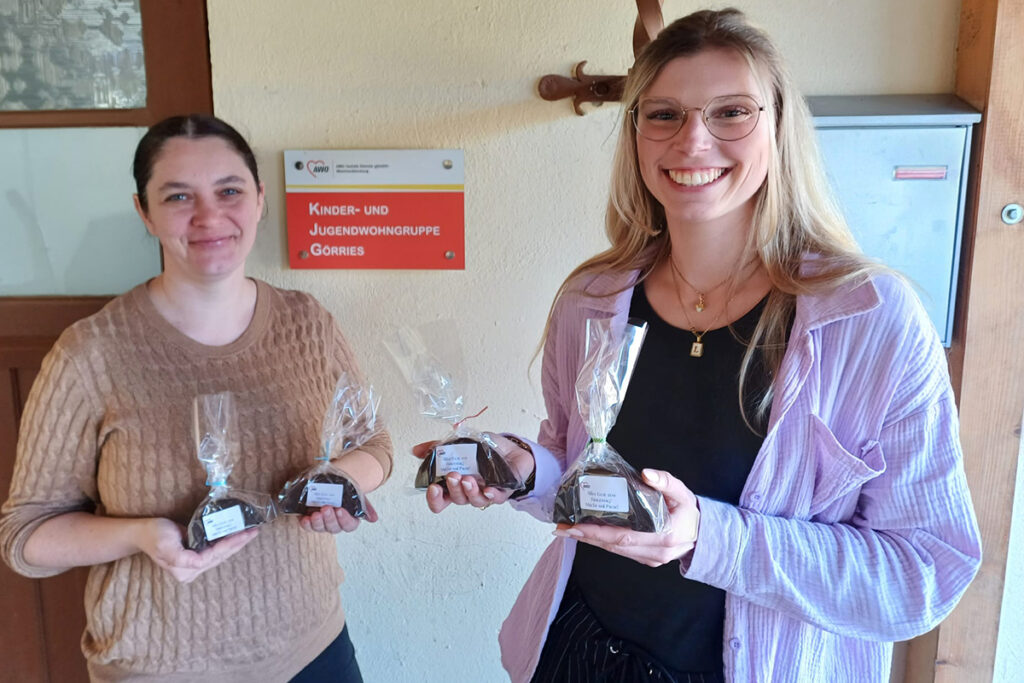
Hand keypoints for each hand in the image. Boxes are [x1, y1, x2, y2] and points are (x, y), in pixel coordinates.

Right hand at [136, 517, 258, 582]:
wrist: (144, 532)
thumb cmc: (154, 535)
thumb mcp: (165, 545)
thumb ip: (180, 557)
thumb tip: (197, 563)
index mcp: (184, 569)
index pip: (213, 556)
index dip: (228, 545)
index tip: (242, 534)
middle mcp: (191, 571)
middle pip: (220, 557)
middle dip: (238, 544)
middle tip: (254, 532)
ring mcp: (194, 566)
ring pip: (220, 555)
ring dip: (236, 544)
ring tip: (251, 533)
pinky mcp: (196, 558)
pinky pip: (216, 551)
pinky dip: (228, 542)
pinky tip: (238, 536)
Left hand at [299, 498, 378, 532]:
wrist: (332, 482)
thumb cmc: (347, 490)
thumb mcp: (357, 495)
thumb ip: (365, 507)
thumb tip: (374, 519)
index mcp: (349, 520)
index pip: (349, 525)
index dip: (344, 520)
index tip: (340, 510)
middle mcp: (335, 524)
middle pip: (334, 528)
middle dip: (329, 519)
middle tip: (326, 508)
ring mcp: (322, 523)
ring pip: (320, 528)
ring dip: (318, 523)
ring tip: (316, 513)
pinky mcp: (310, 520)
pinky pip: (308, 526)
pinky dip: (306, 524)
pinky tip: (305, 519)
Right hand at [412, 433, 534, 513]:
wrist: (512, 447)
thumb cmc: (486, 449)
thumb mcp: (459, 443)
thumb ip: (438, 447)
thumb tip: (415, 451)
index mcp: (456, 483)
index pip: (441, 499)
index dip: (434, 499)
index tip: (432, 488)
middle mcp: (469, 491)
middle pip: (457, 499)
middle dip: (453, 489)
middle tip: (453, 476)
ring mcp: (485, 493)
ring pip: (475, 500)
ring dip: (470, 491)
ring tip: (468, 479)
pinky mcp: (503, 492)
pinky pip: (496, 499)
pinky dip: (491, 495)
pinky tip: (488, 489)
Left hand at [553, 468, 699, 567]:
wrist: (704, 535)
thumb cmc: (690, 512)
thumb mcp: (683, 492)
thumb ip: (666, 482)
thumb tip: (646, 473)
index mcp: (665, 535)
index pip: (624, 535)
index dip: (598, 533)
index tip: (576, 527)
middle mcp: (655, 552)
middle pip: (614, 546)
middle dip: (586, 537)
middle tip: (562, 529)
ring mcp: (650, 559)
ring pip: (615, 551)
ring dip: (591, 541)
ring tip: (568, 530)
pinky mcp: (646, 560)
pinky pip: (620, 552)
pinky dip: (602, 543)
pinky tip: (588, 534)